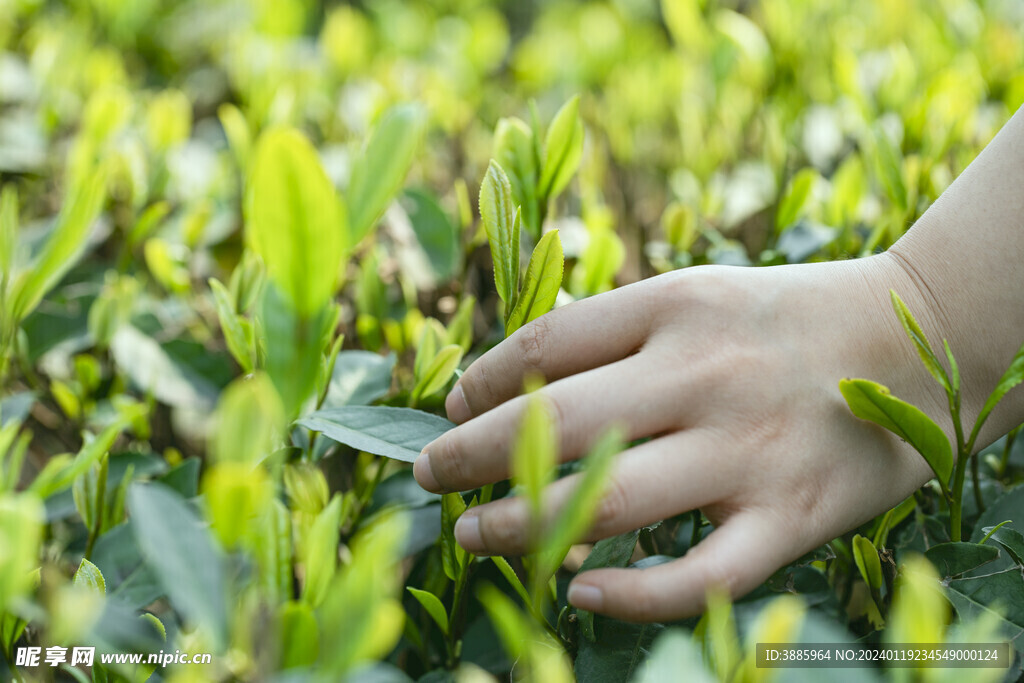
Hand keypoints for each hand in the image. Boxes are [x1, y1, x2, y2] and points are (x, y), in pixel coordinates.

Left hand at [414, 256, 949, 621]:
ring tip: (472, 536)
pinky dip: (632, 596)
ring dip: (521, 525)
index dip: (481, 383)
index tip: (450, 411)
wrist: (916, 336)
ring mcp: (749, 451)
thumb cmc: (782, 319)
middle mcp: (705, 375)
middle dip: (472, 457)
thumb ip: (610, 333)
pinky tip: (581, 593)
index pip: (547, 345)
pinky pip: (700, 576)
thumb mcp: (695, 296)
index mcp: (675, 307)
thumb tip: (506, 385)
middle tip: (429, 478)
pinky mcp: (794, 517)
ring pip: (608, 503)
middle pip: (557, 425)